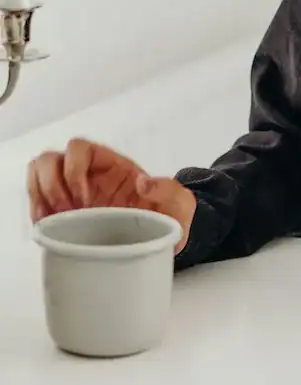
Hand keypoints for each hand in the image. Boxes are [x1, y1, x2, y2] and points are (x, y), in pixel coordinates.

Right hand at [26, 138, 196, 253]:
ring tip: (51, 221)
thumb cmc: (170, 215)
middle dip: (51, 185)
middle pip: (50, 159)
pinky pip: (39, 201)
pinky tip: (46, 229)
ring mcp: (75, 192)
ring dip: (38, 196)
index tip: (84, 198)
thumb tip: (145, 183)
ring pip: (38, 175)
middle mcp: (89, 174)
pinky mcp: (67, 213)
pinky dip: (37, 211)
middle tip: (67, 211)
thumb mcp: (179, 202)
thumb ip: (168, 190)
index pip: (80, 148)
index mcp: (113, 165)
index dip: (73, 169)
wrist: (165, 237)